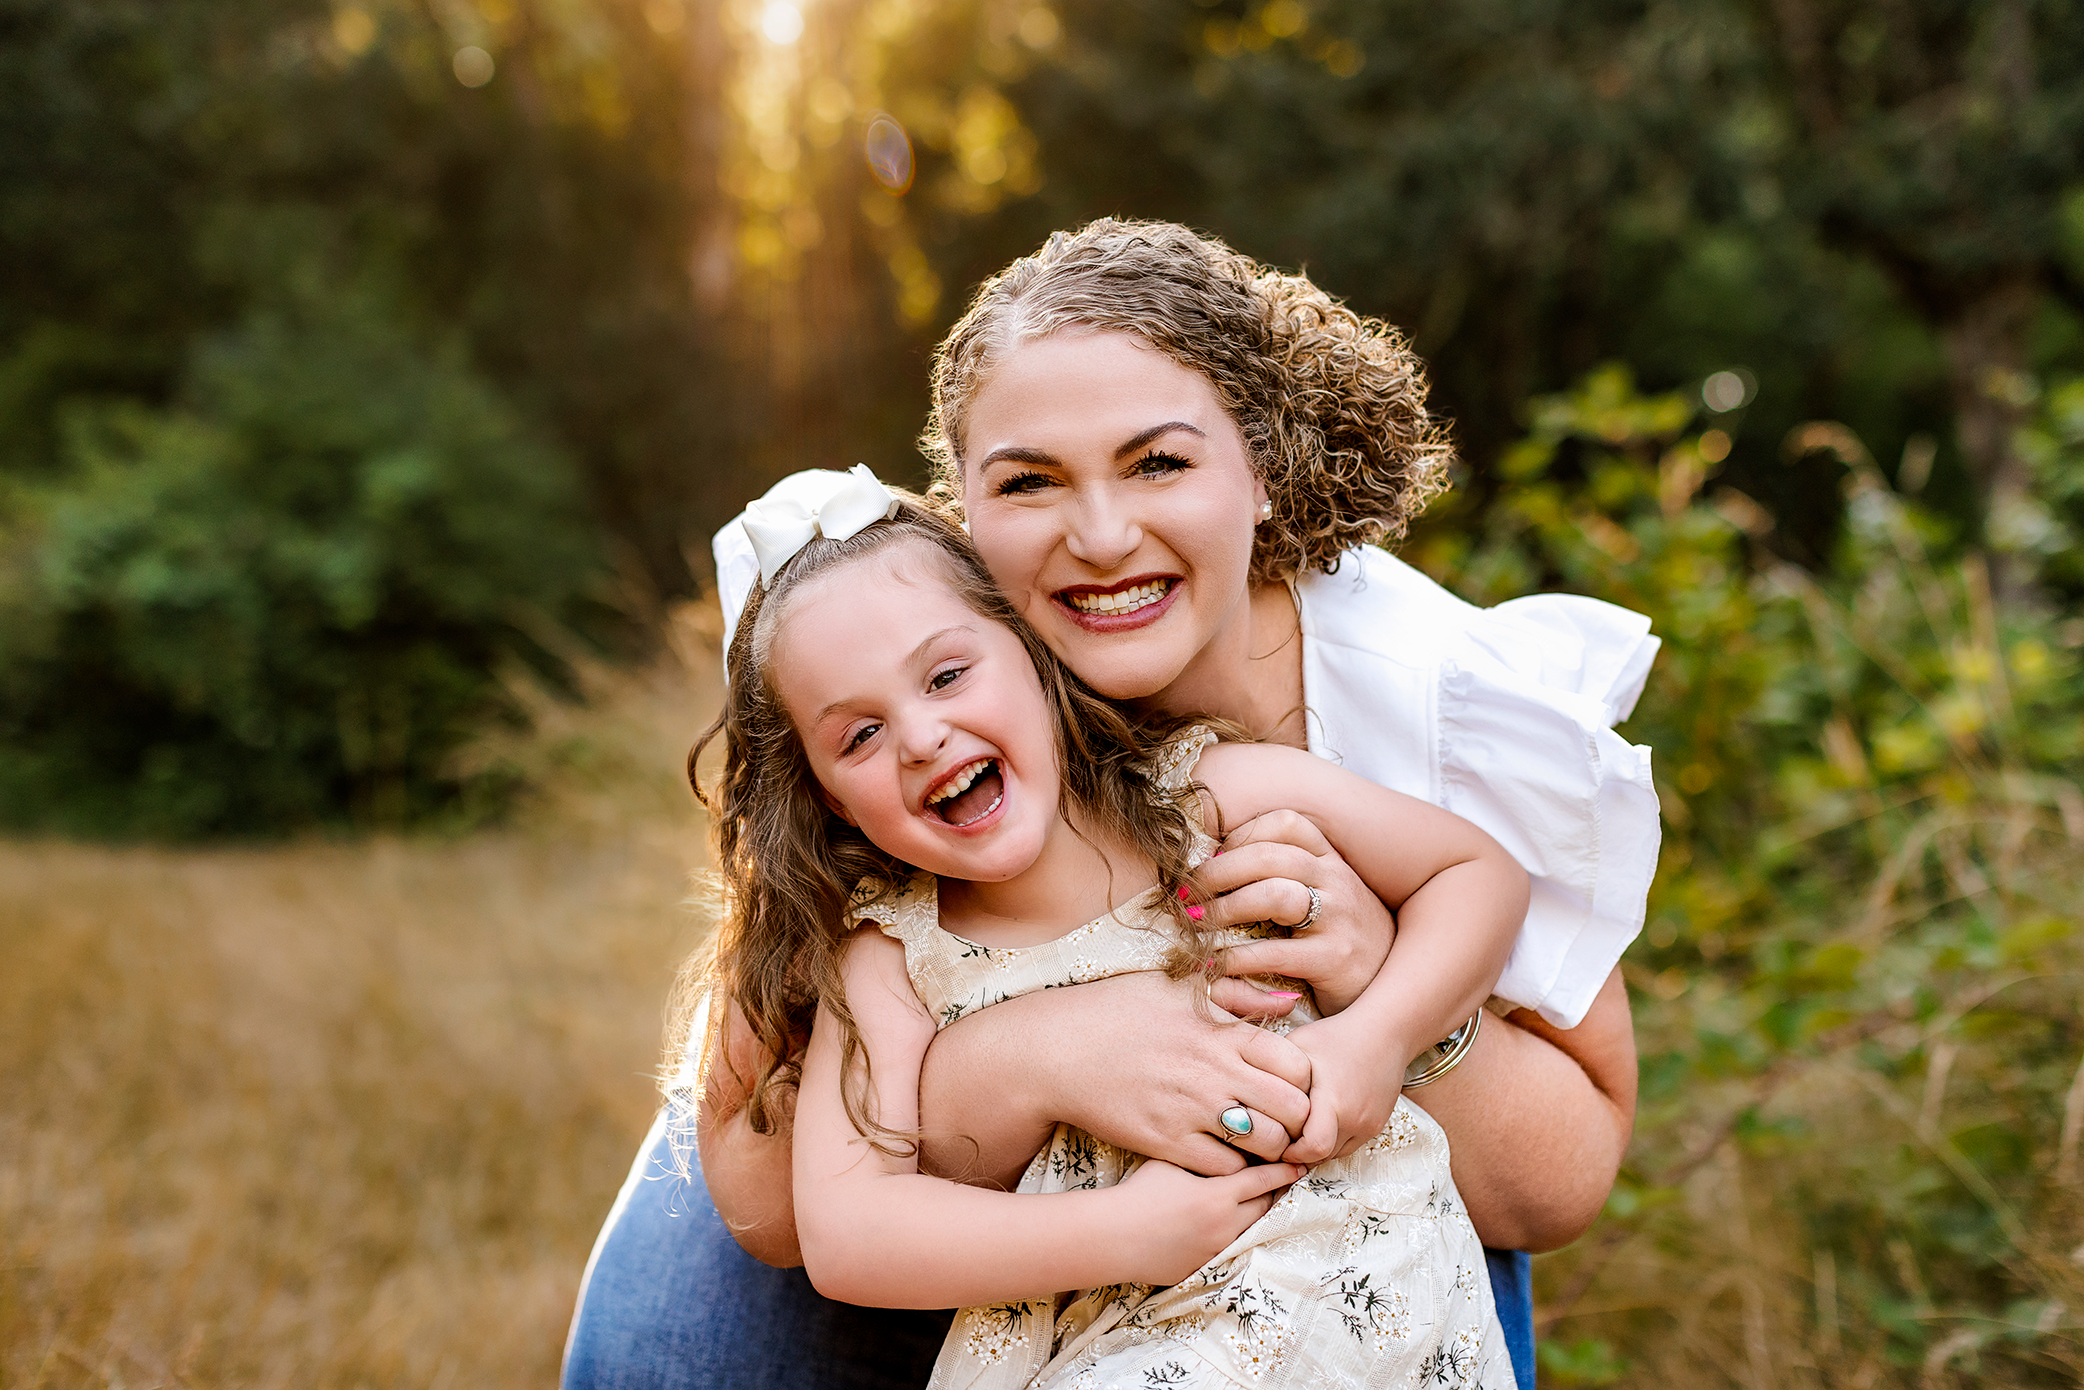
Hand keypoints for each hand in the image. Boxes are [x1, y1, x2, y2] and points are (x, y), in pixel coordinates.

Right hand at [921, 971, 1314, 1182]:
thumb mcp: (1173, 988)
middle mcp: (1211, 1071)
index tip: (1288, 1084)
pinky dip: (1233, 1165)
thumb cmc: (1114, 1012)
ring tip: (1258, 1140)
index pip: (1296, 1063)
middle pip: (1292, 1109)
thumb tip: (1287, 999)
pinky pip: (1224, 1167)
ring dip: (1270, 1146)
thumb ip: (1235, 995)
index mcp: (1218, 1031)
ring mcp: (1190, 1110)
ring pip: (1266, 1144)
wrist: (1055, 1051)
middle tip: (1283, 1120)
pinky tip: (1222, 1153)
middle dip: (1297, 1119)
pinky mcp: (1166, 1142)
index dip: (1303, 1080)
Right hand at [1110, 1158, 1300, 1285]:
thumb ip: (1201, 1153)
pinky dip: (1233, 1234)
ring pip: (1252, 1229)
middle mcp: (1226, 1224)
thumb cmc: (1138, 1192)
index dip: (1284, 1170)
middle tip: (1279, 1178)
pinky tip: (1225, 1224)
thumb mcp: (1171, 1162)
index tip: (1299, 1163)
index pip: (1264, 1179)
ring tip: (1255, 1200)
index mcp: (1219, 1195)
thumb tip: (1224, 1142)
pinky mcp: (1206, 1267)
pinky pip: (1231, 1248)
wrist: (1114, 1236)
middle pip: (1265, 1206)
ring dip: (1255, 1214)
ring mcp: (1218, 1250)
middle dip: (1272, 1191)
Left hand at [1190, 810, 1395, 1015]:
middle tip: (1186, 894)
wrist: (1392, 989)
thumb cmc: (1343, 940)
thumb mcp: (1325, 897)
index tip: (1213, 859)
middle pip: (1268, 856)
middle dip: (1217, 873)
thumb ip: (1286, 876)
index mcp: (1331, 860)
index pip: (1284, 823)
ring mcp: (1340, 919)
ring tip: (1198, 924)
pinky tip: (1218, 964)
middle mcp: (1338, 880)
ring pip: (1273, 895)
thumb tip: (1216, 862)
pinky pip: (1275, 952)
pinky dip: (1237, 957)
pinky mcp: (1336, 960)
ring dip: (1224, 908)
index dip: (1240, 835)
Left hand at [1279, 1013, 1409, 1163]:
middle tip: (1279, 1138)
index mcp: (1334, 1100)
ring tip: (1297, 1129)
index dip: (1289, 1151)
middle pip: (1321, 1156)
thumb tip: (1246, 1094)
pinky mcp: (1376, 1125)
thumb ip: (1273, 1072)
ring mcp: (1369, 1125)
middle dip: (1298, 1153)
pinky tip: (1317, 1122)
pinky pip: (1349, 1146)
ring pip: (1335, 1154)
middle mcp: (1355, 1118)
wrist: (1386, 1032)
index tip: (1272, 1139)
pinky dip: (1332, 1141)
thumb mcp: (1298, 1045)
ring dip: (1315, 1148)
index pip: (1311, 1148)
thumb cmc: (1336, 1035)